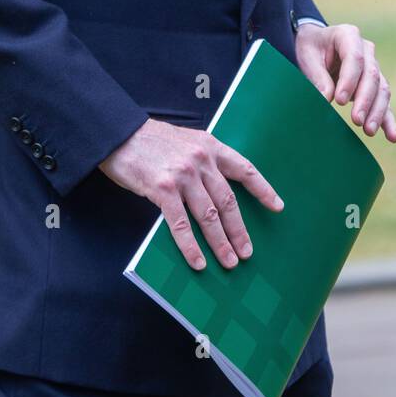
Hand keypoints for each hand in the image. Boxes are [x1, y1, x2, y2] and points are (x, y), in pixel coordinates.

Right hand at [98, 117, 284, 270]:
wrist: (119, 134)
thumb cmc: (151, 142)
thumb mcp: (186, 142)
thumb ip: (203, 162)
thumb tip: (217, 195)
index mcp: (210, 146)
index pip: (244, 169)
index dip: (263, 189)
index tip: (277, 207)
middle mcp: (201, 160)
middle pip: (228, 201)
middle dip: (239, 230)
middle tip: (247, 252)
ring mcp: (183, 175)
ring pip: (209, 216)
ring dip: (221, 243)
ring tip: (229, 262)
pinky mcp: (163, 190)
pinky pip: (181, 224)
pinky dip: (191, 247)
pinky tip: (198, 262)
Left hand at [295, 22, 395, 142]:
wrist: (317, 45)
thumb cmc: (311, 48)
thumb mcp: (307, 56)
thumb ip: (317, 76)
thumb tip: (327, 99)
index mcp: (348, 35)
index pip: (354, 58)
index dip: (349, 80)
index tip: (338, 101)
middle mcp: (366, 50)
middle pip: (372, 75)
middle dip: (365, 99)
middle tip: (356, 120)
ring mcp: (374, 67)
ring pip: (382, 89)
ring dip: (377, 111)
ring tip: (369, 131)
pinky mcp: (375, 84)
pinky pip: (384, 102)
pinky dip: (388, 119)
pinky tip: (392, 136)